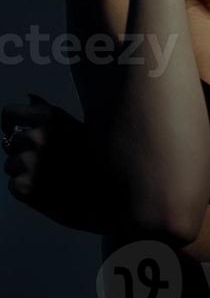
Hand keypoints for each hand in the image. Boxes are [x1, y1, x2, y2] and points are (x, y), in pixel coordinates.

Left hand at [2, 94, 87, 222]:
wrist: (111, 200)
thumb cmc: (99, 163)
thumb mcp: (80, 129)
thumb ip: (52, 115)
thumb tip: (28, 97)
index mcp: (51, 117)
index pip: (8, 113)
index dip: (10, 124)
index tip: (13, 132)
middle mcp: (37, 136)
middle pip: (11, 142)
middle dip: (23, 152)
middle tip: (50, 164)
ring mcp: (28, 162)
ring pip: (11, 165)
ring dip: (26, 172)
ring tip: (54, 179)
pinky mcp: (23, 186)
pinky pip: (15, 185)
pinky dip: (27, 191)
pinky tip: (50, 192)